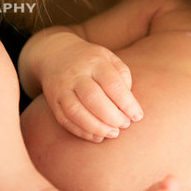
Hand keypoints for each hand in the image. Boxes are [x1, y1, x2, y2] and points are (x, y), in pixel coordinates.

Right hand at [29, 29, 143, 141]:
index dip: (127, 103)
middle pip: (93, 98)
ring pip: (76, 112)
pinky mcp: (53, 101)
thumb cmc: (91, 60)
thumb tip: (129, 103)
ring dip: (96, 127)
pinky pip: (65, 120)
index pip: (112, 84)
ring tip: (113, 133)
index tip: (137, 116)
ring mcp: (62, 89)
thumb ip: (122, 76)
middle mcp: (76, 75)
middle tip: (124, 125)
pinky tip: (96, 136)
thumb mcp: (110, 58)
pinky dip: (81, 132)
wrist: (55, 53)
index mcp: (95, 62)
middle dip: (112, 116)